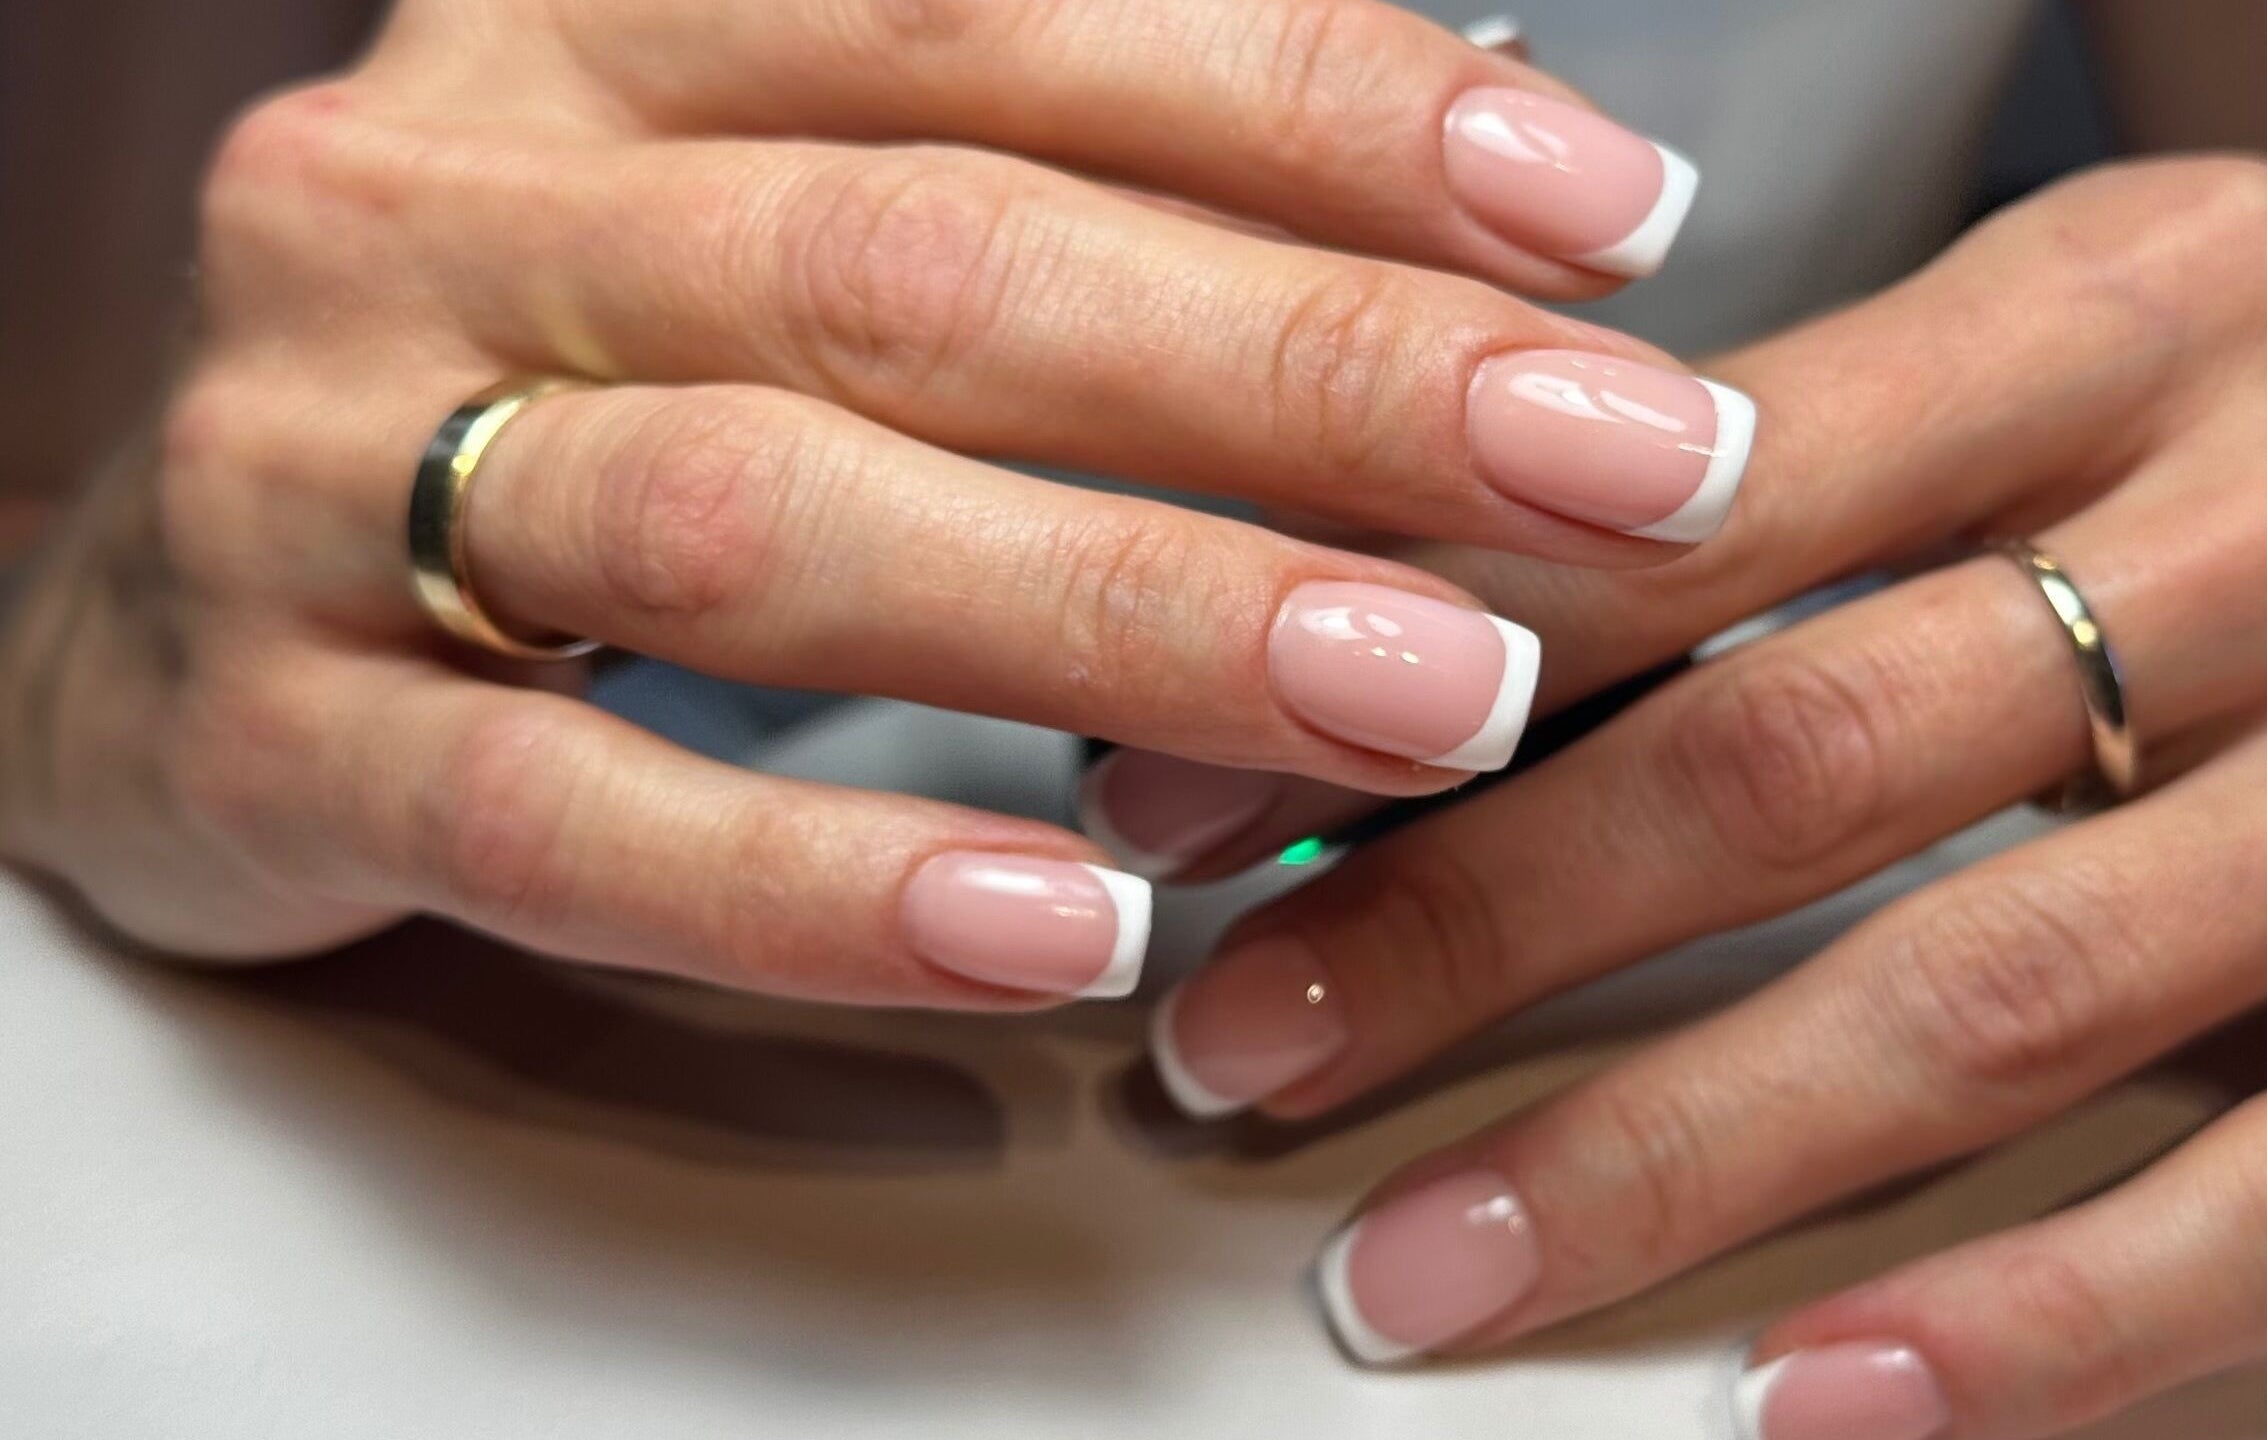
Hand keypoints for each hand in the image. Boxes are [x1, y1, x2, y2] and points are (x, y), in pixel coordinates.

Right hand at [0, 0, 1753, 1003]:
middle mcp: (453, 192)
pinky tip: (1073, 928)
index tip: (1611, 219)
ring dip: (1129, 614)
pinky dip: (829, 882)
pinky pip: (560, 817)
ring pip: (767, 520)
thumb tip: (1479, 129)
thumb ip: (1066, 163)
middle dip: (1307, 374)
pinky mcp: (270, 732)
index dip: (1322, 106)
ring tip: (1432, 700)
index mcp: (605, 26)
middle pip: (925, 262)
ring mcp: (330, 462)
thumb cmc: (558, 383)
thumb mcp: (773, 206)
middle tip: (1621, 474)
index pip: (997, 9)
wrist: (161, 608)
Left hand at [1112, 157, 2266, 1433]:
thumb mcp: (2060, 374)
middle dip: (1469, 933)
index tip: (1182, 811)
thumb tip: (1357, 661)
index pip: (1696, 499)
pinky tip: (1813, 1401)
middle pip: (1807, 752)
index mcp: (2155, 296)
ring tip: (1431, 1263)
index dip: (1407, 671)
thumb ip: (1762, 491)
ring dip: (1666, 1159)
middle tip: (1242, 1057)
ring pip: (2000, 991)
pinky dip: (2034, 1326)